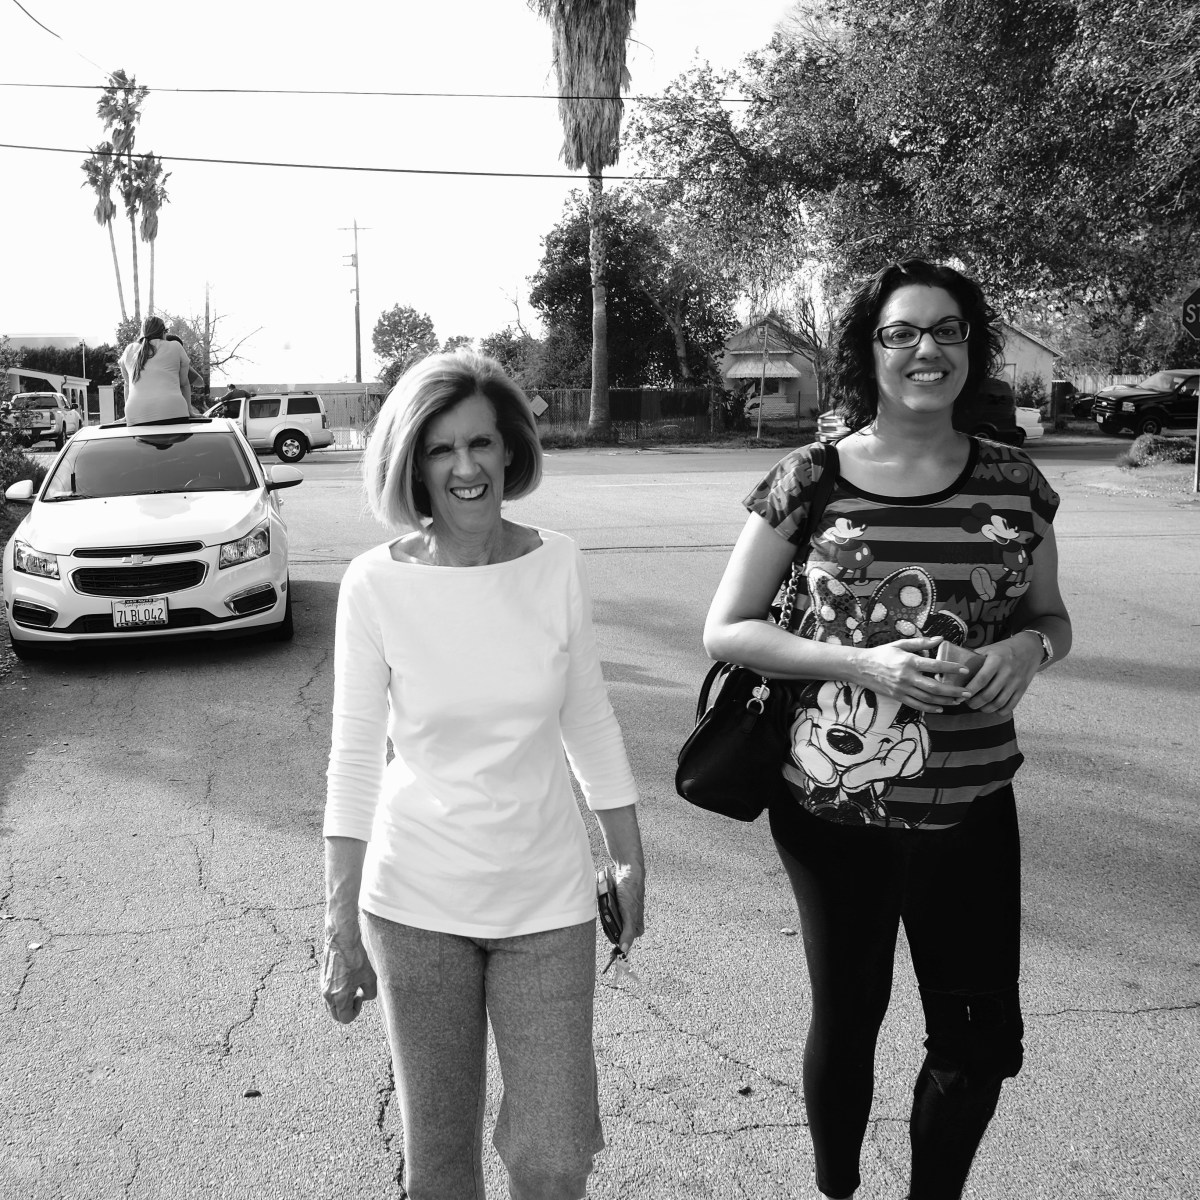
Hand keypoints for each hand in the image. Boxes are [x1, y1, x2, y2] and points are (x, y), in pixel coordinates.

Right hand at [321, 919, 377, 1023]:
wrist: (341, 940)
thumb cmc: (355, 958)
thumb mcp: (369, 977)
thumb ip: (370, 993)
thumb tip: (364, 997)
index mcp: (339, 997)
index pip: (345, 1018)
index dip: (356, 1011)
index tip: (360, 997)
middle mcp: (328, 995)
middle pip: (336, 1015)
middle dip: (347, 1009)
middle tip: (356, 995)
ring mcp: (323, 987)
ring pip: (331, 1006)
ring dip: (341, 1002)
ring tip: (352, 987)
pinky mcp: (322, 979)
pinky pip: (328, 995)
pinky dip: (337, 994)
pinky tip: (346, 980)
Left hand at [610, 863, 645, 956]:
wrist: (628, 871)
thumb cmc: (631, 892)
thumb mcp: (629, 914)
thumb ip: (628, 932)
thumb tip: (624, 949)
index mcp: (637, 927)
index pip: (620, 939)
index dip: (613, 933)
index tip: (609, 925)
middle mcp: (631, 922)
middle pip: (613, 929)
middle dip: (608, 920)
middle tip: (609, 909)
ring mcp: (624, 913)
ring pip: (610, 919)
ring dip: (605, 911)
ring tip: (608, 901)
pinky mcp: (618, 905)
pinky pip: (608, 909)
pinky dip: (605, 905)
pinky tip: (606, 898)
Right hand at [854, 637, 972, 712]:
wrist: (861, 667)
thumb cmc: (882, 654)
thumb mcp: (900, 644)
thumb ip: (921, 643)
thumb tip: (940, 639)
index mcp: (909, 661)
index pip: (935, 666)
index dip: (951, 669)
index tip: (965, 671)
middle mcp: (907, 677)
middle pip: (935, 688)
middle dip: (953, 691)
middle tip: (968, 692)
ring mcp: (902, 689)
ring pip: (928, 699)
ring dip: (946, 701)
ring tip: (958, 701)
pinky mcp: (898, 697)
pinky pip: (917, 705)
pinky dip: (930, 708)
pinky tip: (941, 708)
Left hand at [962, 633, 1042, 714]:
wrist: (1029, 648)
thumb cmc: (1004, 649)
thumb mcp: (989, 649)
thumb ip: (974, 658)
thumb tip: (956, 669)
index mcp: (996, 660)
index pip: (981, 679)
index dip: (970, 690)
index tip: (961, 695)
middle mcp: (1007, 672)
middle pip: (989, 694)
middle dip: (975, 703)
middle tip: (968, 703)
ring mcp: (1016, 682)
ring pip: (999, 703)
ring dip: (986, 708)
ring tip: (979, 706)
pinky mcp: (1022, 689)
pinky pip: (1011, 705)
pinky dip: (1000, 711)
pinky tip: (993, 709)